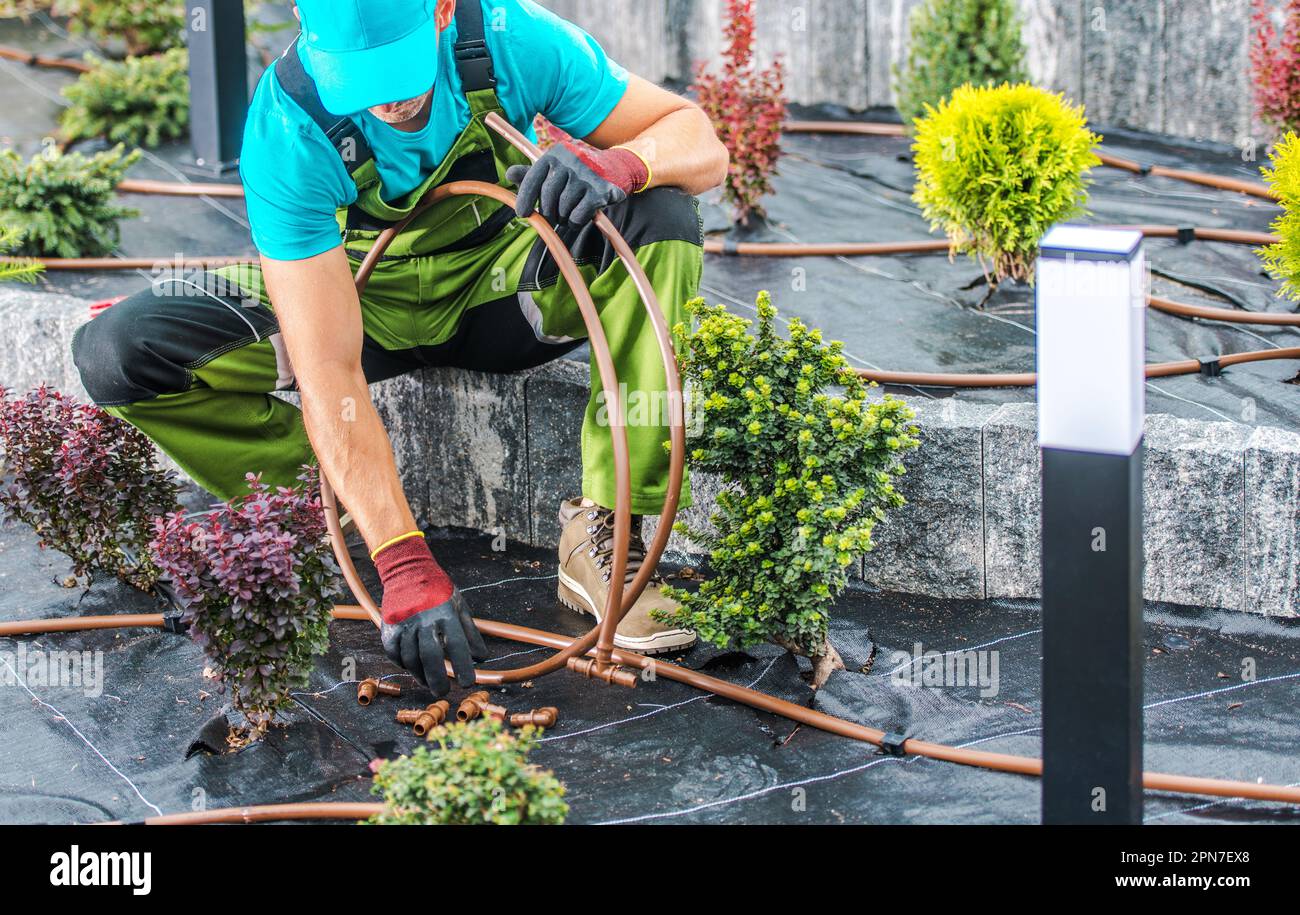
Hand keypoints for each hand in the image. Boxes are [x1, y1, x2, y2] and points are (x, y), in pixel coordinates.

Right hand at [374, 535, 486, 695]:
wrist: (407, 569)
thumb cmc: (437, 589)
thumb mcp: (459, 605)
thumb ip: (470, 632)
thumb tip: (481, 658)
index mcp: (445, 613)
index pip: (457, 645)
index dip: (463, 666)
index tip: (468, 683)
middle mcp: (424, 618)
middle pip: (430, 656)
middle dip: (437, 679)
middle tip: (443, 692)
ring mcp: (404, 622)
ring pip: (410, 657)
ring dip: (420, 674)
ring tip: (428, 682)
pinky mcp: (388, 625)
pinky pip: (394, 652)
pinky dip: (402, 663)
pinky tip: (411, 667)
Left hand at [507, 138, 649, 226]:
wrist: (616, 168)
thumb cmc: (578, 171)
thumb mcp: (555, 168)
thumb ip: (532, 174)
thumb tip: (509, 174)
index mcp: (554, 154)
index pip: (533, 178)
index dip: (525, 198)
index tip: (522, 214)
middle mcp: (569, 161)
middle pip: (548, 198)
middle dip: (549, 212)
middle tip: (554, 215)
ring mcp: (585, 175)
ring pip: (563, 209)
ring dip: (564, 218)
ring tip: (570, 214)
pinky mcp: (599, 191)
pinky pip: (578, 216)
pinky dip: (576, 221)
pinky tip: (581, 216)